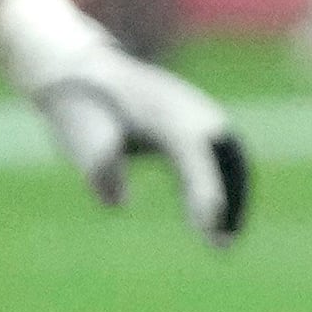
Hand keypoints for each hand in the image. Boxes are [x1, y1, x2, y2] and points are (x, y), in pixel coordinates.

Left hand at [0, 0, 248, 239]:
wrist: (81, 67)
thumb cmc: (79, 106)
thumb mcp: (81, 134)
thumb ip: (100, 166)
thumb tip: (117, 200)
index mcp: (165, 113)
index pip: (196, 157)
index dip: (206, 193)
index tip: (208, 226)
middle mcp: (192, 111)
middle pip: (228, 161)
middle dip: (231, 202)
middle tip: (220, 244)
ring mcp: (200, 114)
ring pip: (231, 161)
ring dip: (232, 198)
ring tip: (220, 241)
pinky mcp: (197, 122)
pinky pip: (222, 158)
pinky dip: (222, 187)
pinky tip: (210, 219)